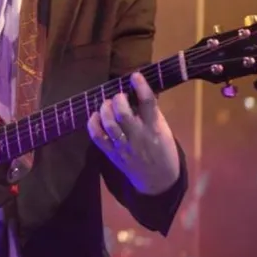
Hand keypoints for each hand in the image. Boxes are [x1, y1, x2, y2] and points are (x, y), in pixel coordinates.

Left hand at [86, 72, 179, 194]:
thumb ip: (151, 111)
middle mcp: (138, 136)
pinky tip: (95, 116)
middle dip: (118, 99)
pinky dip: (93, 124)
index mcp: (155, 128)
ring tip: (107, 104)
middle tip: (118, 96)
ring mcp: (124, 146)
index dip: (141, 87)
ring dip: (105, 109)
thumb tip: (140, 89)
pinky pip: (98, 138)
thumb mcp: (163, 129)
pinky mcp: (112, 154)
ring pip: (110, 124)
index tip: (135, 76)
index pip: (148, 103)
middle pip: (123, 114)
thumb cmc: (163, 149)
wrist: (158, 180)